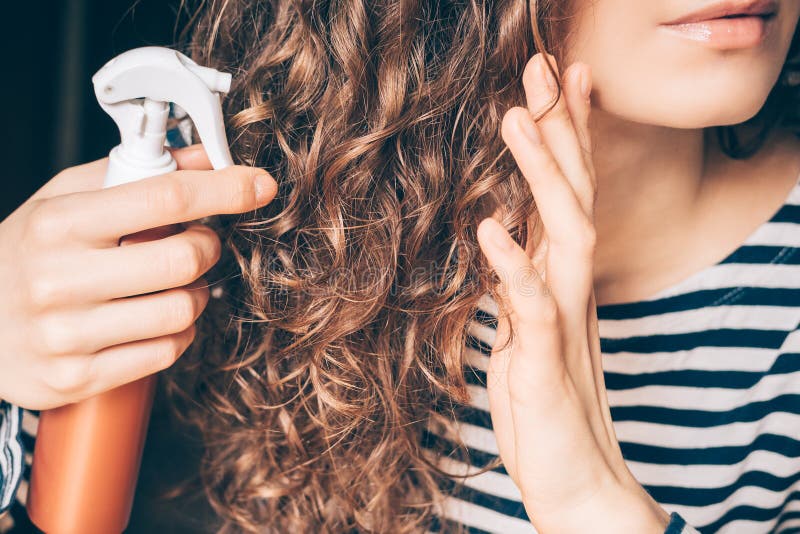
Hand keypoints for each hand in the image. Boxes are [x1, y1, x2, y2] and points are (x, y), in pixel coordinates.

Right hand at [0, 145, 276, 409]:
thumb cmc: (25, 254)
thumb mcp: (63, 200)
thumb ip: (132, 175)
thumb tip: (202, 158)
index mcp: (59, 223)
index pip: (164, 198)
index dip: (224, 189)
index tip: (258, 186)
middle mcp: (59, 278)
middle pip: (183, 260)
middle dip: (207, 248)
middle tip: (197, 243)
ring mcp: (67, 335)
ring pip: (182, 311)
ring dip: (196, 294)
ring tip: (174, 285)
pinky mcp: (77, 378)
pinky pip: (166, 352)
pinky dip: (178, 332)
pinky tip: (157, 319)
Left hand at [476, 53, 670, 532]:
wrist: (574, 481)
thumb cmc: (545, 408)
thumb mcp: (526, 334)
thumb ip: (521, 286)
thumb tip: (505, 244)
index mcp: (560, 280)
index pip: (570, 194)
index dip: (566, 137)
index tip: (559, 82)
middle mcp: (569, 290)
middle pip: (574, 195)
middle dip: (560, 130)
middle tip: (544, 67)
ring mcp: (563, 323)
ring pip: (565, 235)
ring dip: (543, 176)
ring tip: (516, 119)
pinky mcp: (546, 363)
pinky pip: (535, 306)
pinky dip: (514, 266)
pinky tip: (491, 229)